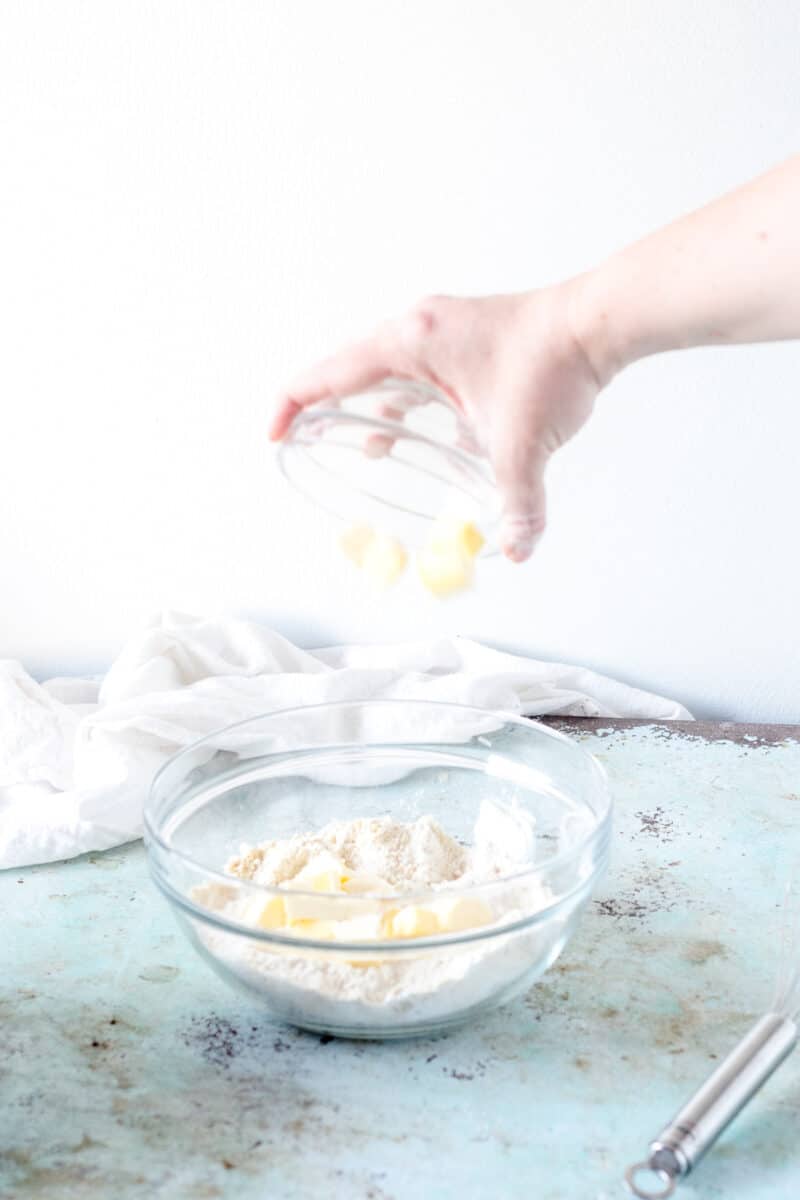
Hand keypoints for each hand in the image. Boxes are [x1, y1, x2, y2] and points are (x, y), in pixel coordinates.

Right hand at [270, 284, 602, 561]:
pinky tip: (402, 434)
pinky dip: (398, 402)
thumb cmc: (553, 363)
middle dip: (321, 410)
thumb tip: (516, 549)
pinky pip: (410, 371)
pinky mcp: (460, 338)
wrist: (596, 322)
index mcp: (411, 341)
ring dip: (363, 407)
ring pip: (379, 370)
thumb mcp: (522, 441)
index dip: (292, 405)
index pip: (329, 373)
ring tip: (358, 449)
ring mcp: (438, 329)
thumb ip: (519, 501)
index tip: (274, 436)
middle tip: (302, 445)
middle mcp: (417, 328)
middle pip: (345, 369)